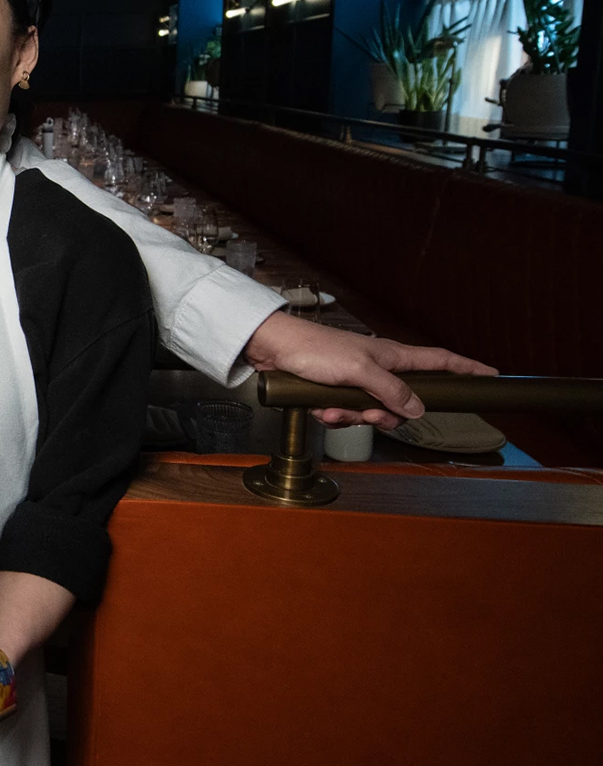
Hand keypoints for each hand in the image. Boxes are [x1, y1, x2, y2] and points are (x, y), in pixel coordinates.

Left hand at [244, 312, 496, 427]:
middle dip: (384, 416)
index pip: (440, 361)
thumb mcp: (359, 370)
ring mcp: (356, 382)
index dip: (466, 369)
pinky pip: (344, 414)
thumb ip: (392, 390)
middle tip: (367, 413)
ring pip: (371, 413)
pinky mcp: (335, 392)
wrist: (273, 349)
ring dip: (351, 417)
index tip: (491, 375)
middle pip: (402, 403)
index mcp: (392, 357)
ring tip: (332, 406)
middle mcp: (378, 369)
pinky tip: (319, 408)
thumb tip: (417, 409)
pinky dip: (332, 415)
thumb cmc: (313, 348)